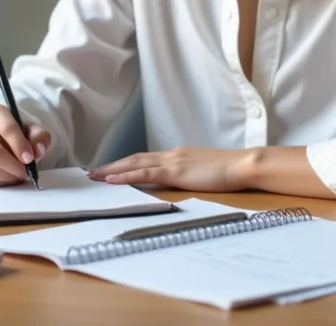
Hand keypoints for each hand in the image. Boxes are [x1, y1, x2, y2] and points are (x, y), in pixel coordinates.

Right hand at [0, 104, 50, 186]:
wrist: (1, 138)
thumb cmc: (19, 133)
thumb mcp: (33, 130)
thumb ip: (40, 138)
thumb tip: (37, 151)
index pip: (7, 129)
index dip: (20, 146)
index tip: (30, 159)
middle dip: (14, 167)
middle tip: (26, 173)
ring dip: (7, 177)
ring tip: (18, 175)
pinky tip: (7, 177)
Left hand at [87, 147, 253, 192]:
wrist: (243, 164)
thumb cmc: (229, 170)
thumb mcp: (203, 171)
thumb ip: (188, 173)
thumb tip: (178, 181)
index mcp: (178, 155)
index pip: (145, 158)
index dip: (125, 163)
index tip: (109, 169)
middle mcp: (171, 154)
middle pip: (135, 159)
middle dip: (112, 165)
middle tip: (92, 172)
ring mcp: (173, 161)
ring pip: (135, 164)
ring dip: (113, 169)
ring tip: (95, 175)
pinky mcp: (176, 171)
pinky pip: (146, 174)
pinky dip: (127, 176)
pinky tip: (113, 180)